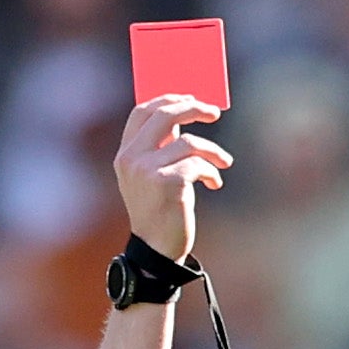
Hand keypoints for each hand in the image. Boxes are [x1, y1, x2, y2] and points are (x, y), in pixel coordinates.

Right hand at [113, 95, 228, 265]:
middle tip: (214, 112)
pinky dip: (212, 171)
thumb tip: (183, 113)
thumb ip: (161, 146)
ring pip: (188, 142)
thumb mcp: (153, 175)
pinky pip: (198, 163)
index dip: (167, 99)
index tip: (189, 97)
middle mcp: (131, 159)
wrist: (157, 251)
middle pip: (165, 115)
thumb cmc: (160, 211)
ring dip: (213, 150)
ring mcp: (147, 171)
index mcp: (125, 154)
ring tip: (224, 162)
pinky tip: (215, 183)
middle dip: (193, 108)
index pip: (142, 112)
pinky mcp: (167, 184)